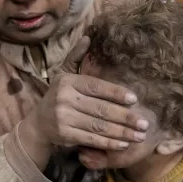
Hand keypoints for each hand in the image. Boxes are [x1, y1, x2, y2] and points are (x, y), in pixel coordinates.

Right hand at [19, 38, 147, 167]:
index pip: (96, 86)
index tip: (135, 99)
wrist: (38, 124)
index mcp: (68, 81)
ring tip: (139, 136)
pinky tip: (123, 144)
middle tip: (144, 123)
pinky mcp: (64, 134)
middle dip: (125, 117)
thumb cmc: (57, 96)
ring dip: (122, 132)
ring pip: (98, 125)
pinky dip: (109, 143)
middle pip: (101, 108)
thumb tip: (88, 37)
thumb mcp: (63, 74)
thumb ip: (76, 57)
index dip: (116, 93)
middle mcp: (64, 98)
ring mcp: (63, 117)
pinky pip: (91, 138)